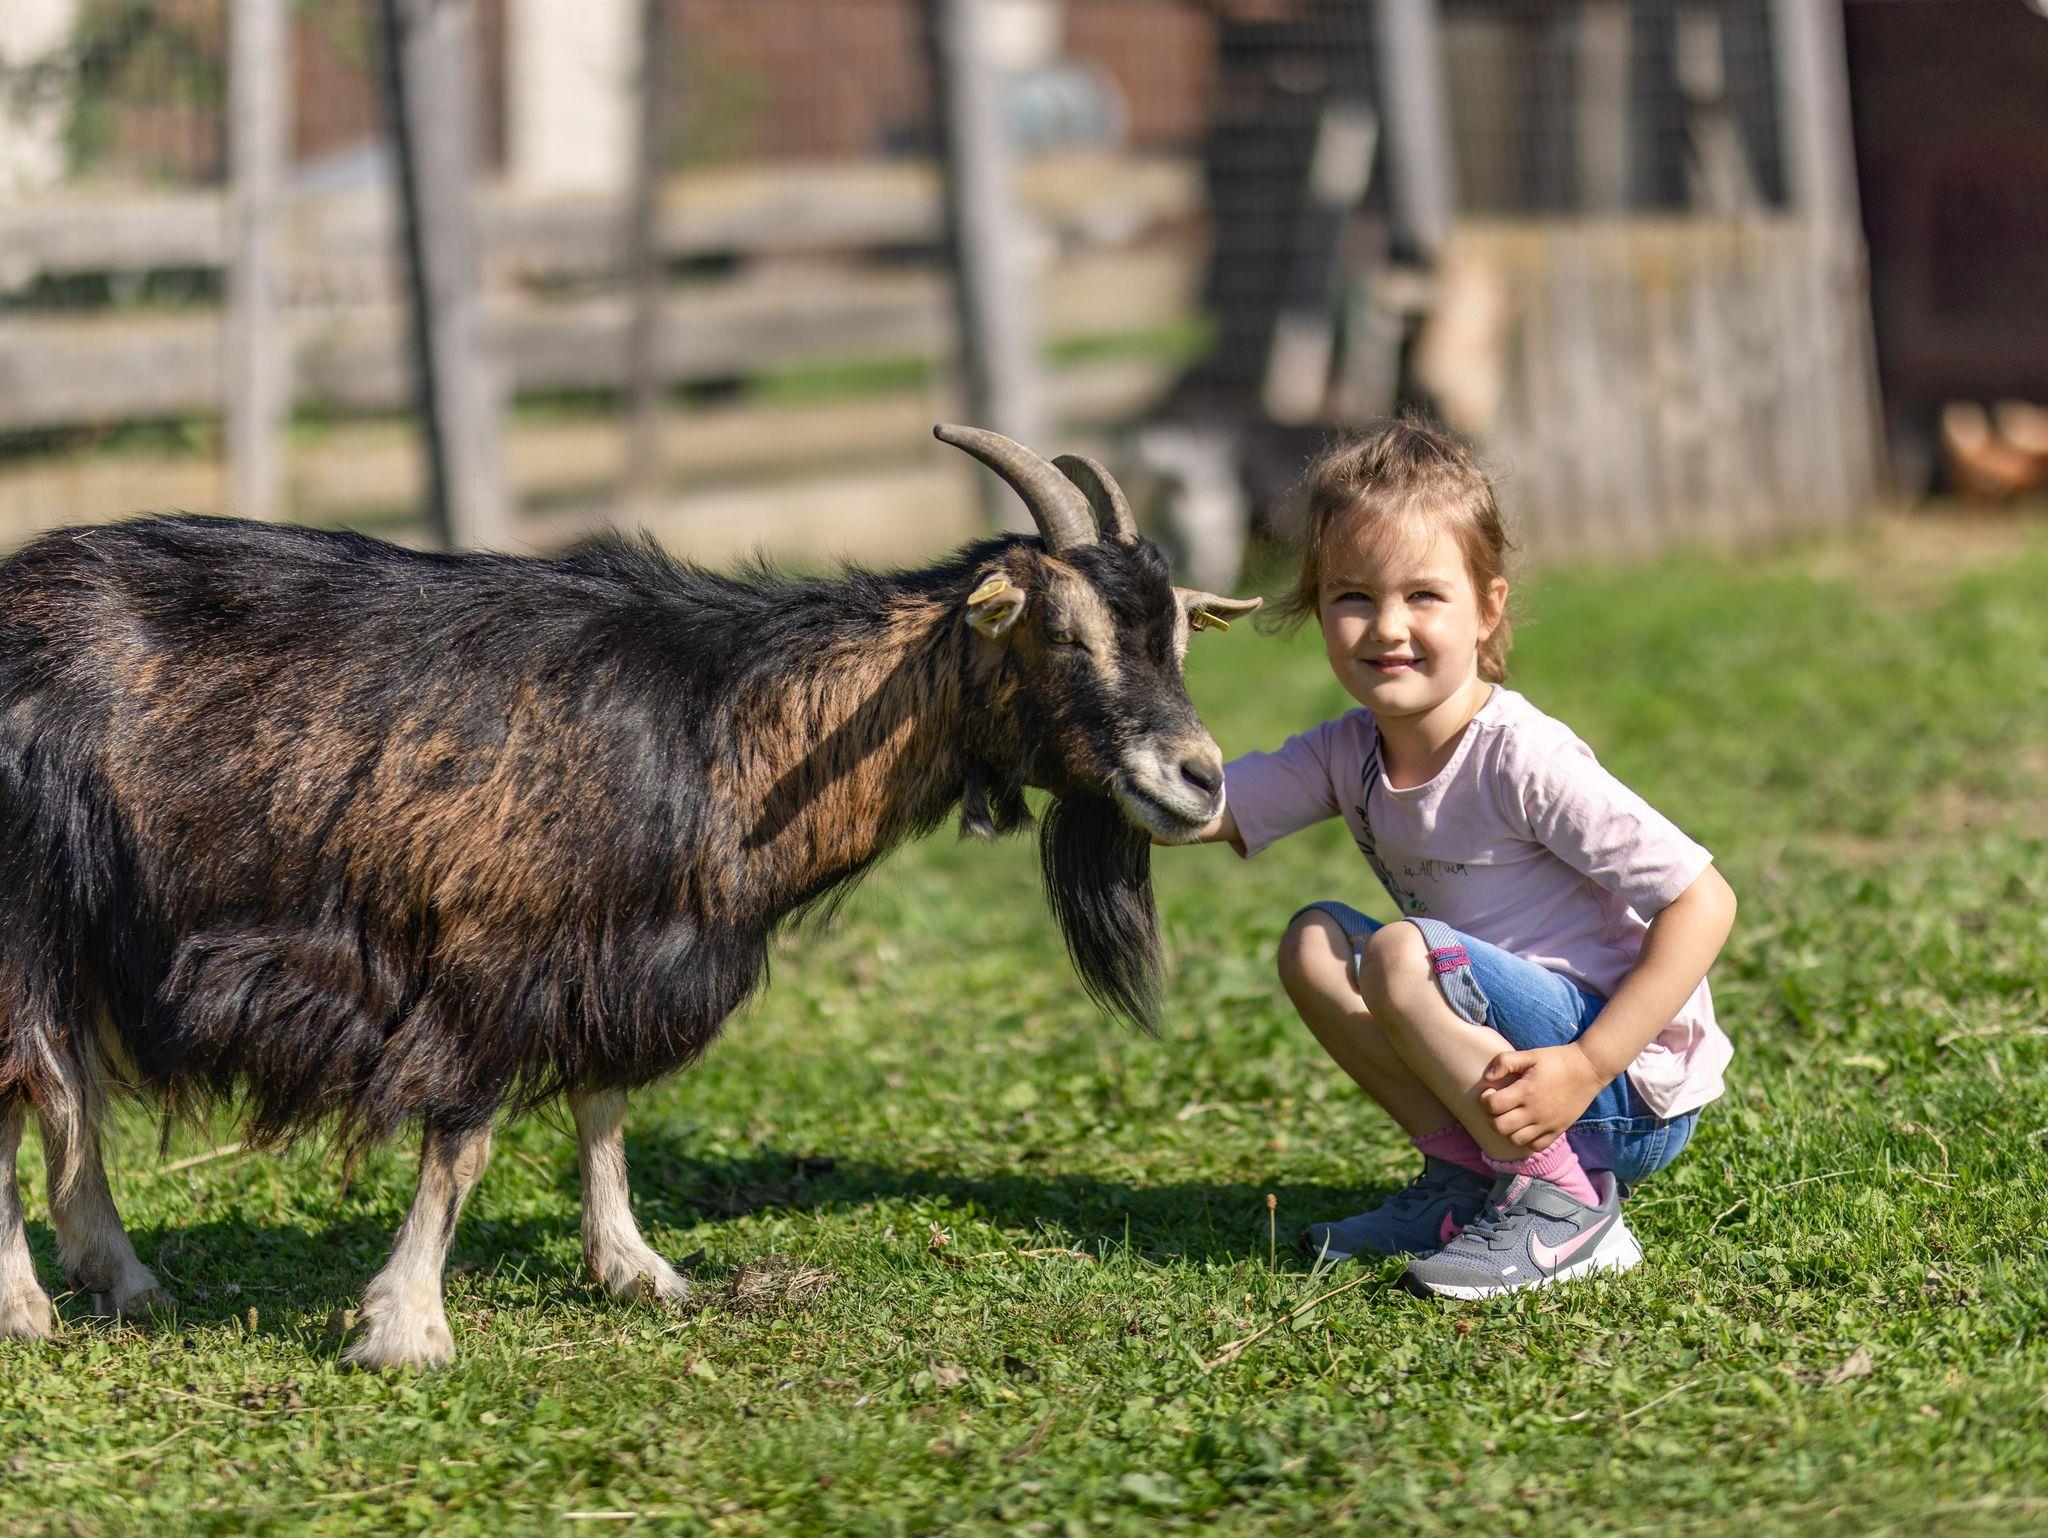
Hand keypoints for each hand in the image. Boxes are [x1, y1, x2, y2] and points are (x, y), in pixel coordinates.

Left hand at [1478, 1043, 1604, 1151]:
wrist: (1588, 1069)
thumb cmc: (1556, 1060)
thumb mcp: (1530, 1055)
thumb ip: (1505, 1062)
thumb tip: (1487, 1078)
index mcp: (1526, 1092)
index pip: (1492, 1106)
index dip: (1485, 1099)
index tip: (1491, 1092)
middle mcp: (1535, 1112)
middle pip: (1500, 1127)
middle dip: (1492, 1117)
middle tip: (1498, 1106)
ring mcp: (1547, 1124)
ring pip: (1515, 1140)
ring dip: (1507, 1130)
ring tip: (1511, 1116)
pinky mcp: (1558, 1130)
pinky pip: (1535, 1146)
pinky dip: (1526, 1140)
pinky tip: (1526, 1127)